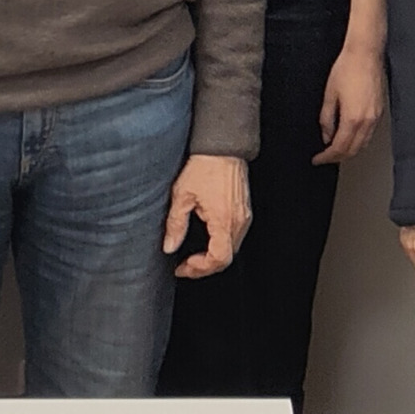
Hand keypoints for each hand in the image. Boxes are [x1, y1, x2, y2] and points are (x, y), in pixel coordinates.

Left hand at [164, 154, 250, 277]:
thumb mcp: (182, 194)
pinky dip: (220, 245)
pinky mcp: (244, 211)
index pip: (219, 259)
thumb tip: (170, 246)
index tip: (184, 267)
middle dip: (204, 267)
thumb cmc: (205, 165)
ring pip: (232, 249)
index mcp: (224, 219)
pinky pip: (235, 237)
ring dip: (213, 257)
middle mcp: (238, 221)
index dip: (200, 268)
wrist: (223, 146)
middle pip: (227, 258)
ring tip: (193, 256)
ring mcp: (244, 216)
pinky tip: (207, 240)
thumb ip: (175, 224)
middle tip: (185, 266)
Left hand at [313, 44, 385, 164]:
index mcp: (352, 118)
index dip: (327, 157)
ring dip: (349, 151)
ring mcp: (376, 117)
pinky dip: (359, 141)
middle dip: (338, 157)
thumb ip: (327, 119)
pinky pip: (369, 134)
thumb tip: (326, 136)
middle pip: (353, 150)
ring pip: (363, 144)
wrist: (365, 54)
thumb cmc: (347, 68)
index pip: (339, 148)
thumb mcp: (329, 95)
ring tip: (336, 150)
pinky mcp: (380, 111)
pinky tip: (350, 136)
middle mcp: (367, 121)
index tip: (318, 159)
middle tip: (325, 157)